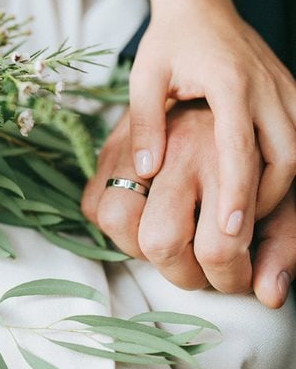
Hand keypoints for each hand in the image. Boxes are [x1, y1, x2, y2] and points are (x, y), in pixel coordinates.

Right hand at [83, 102, 293, 306]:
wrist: (219, 72)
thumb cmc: (255, 145)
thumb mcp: (286, 192)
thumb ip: (284, 242)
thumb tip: (269, 296)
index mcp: (228, 159)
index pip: (218, 246)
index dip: (228, 276)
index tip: (234, 274)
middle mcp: (177, 152)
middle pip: (159, 241)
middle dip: (182, 274)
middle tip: (200, 270)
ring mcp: (137, 148)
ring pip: (115, 220)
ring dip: (138, 249)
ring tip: (169, 246)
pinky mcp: (111, 146)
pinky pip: (92, 203)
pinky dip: (111, 223)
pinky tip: (142, 222)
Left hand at [130, 0, 295, 237]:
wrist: (200, 2)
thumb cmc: (169, 41)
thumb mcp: (145, 78)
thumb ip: (145, 124)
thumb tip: (146, 171)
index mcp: (231, 83)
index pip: (240, 149)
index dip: (236, 193)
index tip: (228, 231)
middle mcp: (268, 87)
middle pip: (287, 157)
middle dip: (266, 199)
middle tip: (238, 234)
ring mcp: (286, 87)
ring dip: (279, 187)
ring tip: (246, 216)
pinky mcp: (290, 90)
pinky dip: (287, 167)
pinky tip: (262, 187)